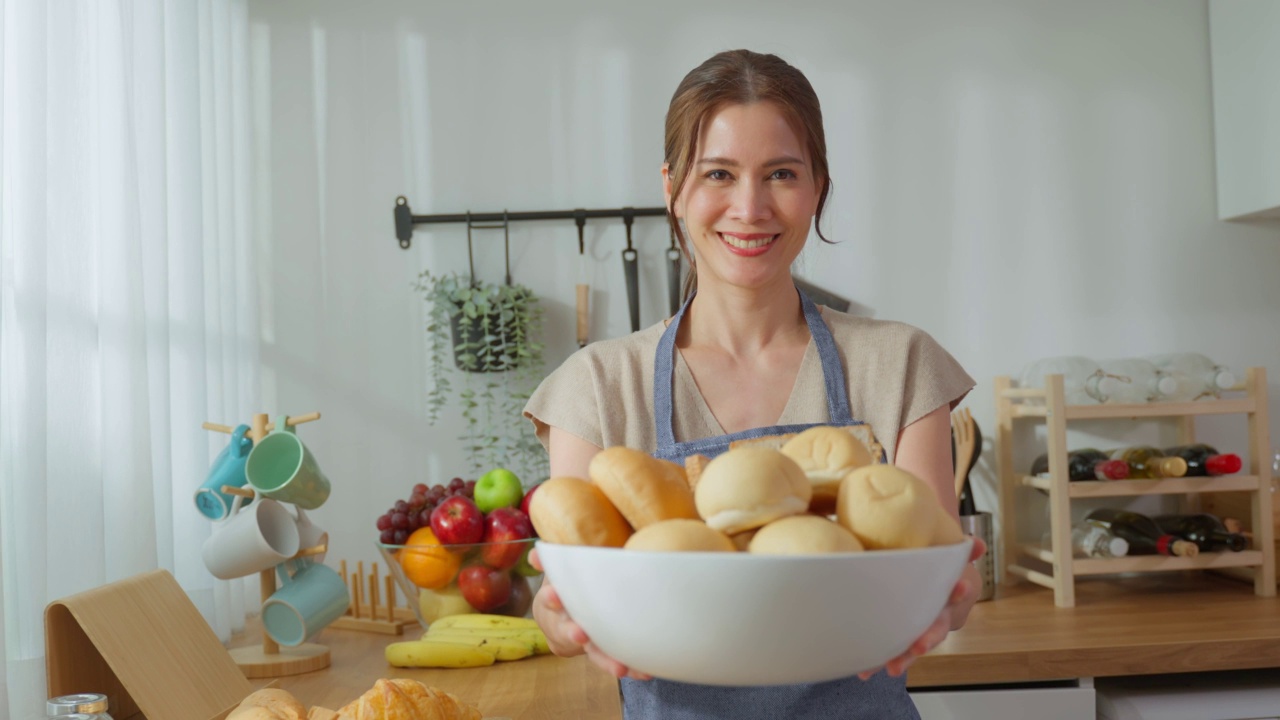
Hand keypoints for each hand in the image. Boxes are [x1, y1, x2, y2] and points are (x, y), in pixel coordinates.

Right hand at [529, 547, 652, 680]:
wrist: (564, 615)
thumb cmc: (567, 585)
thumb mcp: (558, 571)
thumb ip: (550, 561)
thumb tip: (535, 554)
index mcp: (555, 603)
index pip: (549, 599)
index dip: (551, 597)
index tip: (554, 594)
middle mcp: (566, 626)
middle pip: (567, 631)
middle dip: (572, 634)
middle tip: (580, 634)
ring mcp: (585, 643)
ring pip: (592, 652)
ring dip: (604, 661)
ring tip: (619, 668)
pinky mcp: (601, 653)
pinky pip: (614, 662)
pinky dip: (629, 668)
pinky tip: (643, 673)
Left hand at [857, 536, 985, 679]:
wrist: (935, 594)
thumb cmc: (937, 573)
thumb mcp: (946, 558)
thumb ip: (959, 550)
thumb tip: (977, 544)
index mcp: (945, 597)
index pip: (955, 593)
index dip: (958, 592)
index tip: (959, 588)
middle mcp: (934, 618)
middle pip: (935, 630)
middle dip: (927, 639)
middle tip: (919, 646)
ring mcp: (917, 632)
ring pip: (912, 648)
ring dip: (903, 658)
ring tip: (892, 668)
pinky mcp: (899, 640)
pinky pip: (890, 652)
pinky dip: (878, 662)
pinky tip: (865, 672)